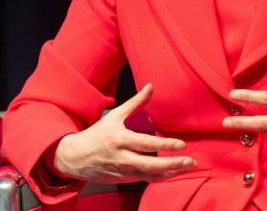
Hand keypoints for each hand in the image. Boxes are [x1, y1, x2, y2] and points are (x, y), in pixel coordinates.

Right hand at [52, 83, 196, 182]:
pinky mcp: (124, 180)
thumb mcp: (115, 115)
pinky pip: (145, 180)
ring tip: (187, 166)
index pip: (146, 143)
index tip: (182, 144)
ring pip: (150, 175)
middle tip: (190, 160)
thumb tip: (150, 86)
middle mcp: (122, 158)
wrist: (77, 157)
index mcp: (120, 139)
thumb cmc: (98, 134)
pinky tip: (173, 172)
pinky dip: (160, 177)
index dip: (165, 145)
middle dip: (172, 164)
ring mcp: (123, 171)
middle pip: (150, 165)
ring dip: (170, 172)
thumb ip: (136, 102)